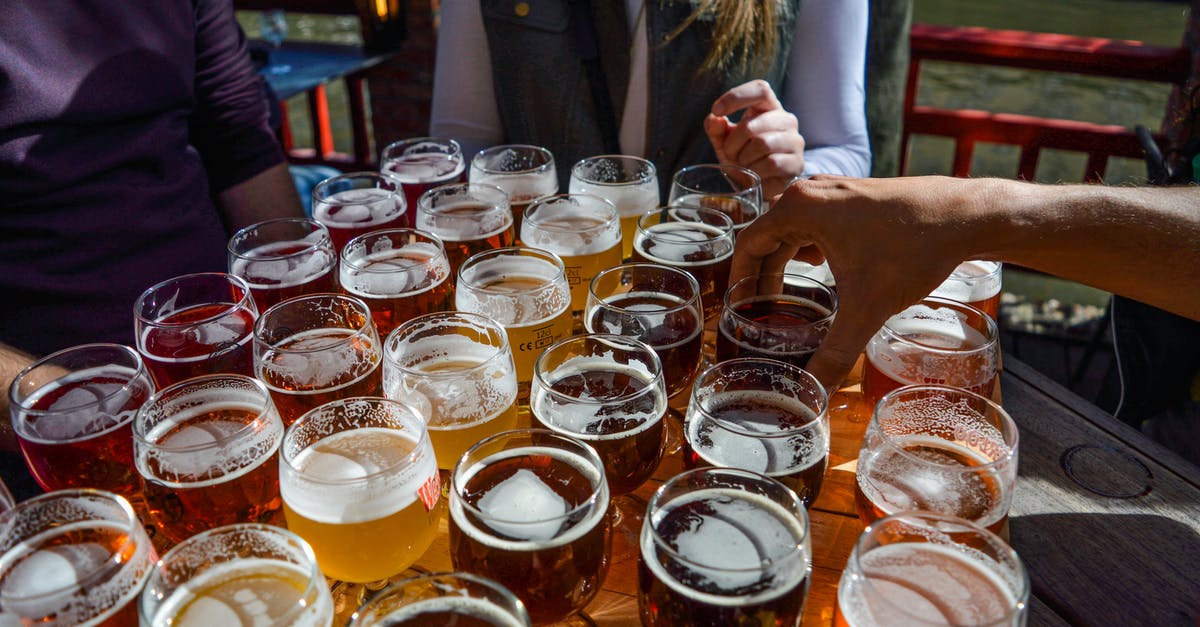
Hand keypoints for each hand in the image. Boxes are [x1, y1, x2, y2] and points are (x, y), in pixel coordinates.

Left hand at [704, 80, 805, 198]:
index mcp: (768, 107)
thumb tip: (714, 119)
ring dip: (743, 158)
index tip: (717, 111)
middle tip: (730, 154)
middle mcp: (786, 119)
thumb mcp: (724, 141)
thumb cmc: (743, 157)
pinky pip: (771, 163)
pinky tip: (754, 174)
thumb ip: (716, 128)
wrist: (759, 186)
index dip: (737, 96)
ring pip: (762, 143)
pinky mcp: (797, 162)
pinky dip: (755, 171)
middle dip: (733, 143)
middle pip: (752, 124)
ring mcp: (795, 140)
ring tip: (742, 164)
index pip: (760, 89)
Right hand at [730, 175, 986, 388]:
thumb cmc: (913, 248)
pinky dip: (809, 249)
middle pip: (767, 238)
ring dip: (784, 262)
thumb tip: (812, 392)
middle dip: (761, 277)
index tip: (734, 308)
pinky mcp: (856, 197)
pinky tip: (819, 272)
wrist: (965, 214)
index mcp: (798, 209)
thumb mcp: (868, 306)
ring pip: (792, 230)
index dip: (737, 280)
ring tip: (781, 298)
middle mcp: (810, 193)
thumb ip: (835, 352)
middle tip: (757, 313)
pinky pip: (816, 224)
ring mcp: (835, 191)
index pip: (748, 245)